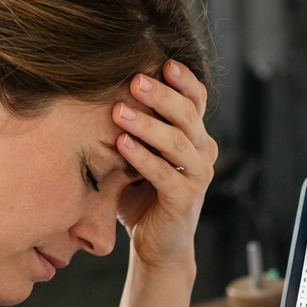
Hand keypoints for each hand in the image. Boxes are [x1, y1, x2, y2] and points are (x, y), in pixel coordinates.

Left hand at [112, 61, 217, 269]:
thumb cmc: (142, 195)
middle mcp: (202, 152)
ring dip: (147, 124)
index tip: (162, 61)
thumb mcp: (138, 155)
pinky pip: (164, 173)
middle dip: (161, 95)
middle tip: (134, 80)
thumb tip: (103, 89)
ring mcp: (198, 176)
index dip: (184, 79)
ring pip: (177, 142)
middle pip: (188, 115)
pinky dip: (143, 157)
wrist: (156, 245)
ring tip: (119, 111)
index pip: (197, 100)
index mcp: (194, 136)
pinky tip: (122, 144)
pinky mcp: (185, 200)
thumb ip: (133, 128)